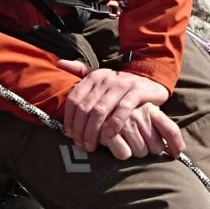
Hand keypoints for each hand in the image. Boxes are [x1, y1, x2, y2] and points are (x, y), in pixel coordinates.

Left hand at [57, 60, 177, 158]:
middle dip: (80, 130)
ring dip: (93, 131)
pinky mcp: (137, 91)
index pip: (74, 99)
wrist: (150, 79)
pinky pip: (123, 109)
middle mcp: (105, 79)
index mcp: (93, 76)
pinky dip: (114, 124)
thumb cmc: (120, 86)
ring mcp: (121, 84)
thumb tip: (59, 63)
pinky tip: (109, 136)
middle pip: (85, 108)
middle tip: (81, 145)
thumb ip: (80, 71)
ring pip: (100, 110)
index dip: (69, 119)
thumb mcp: (100, 77)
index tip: (69, 135)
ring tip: (92, 146)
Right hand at [109, 103, 184, 160]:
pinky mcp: (109, 131)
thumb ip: (161, 127)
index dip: (176, 145)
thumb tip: (179, 151)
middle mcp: (140, 114)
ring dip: (134, 152)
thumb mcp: (145, 113)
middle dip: (148, 150)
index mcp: (151, 109)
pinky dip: (121, 154)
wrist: (96, 105)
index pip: (170, 130)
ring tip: (126, 143)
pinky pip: (124, 154)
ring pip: (141, 152)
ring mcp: (125, 122)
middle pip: (156, 147)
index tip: (176, 154)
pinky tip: (116, 146)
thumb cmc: (126, 114)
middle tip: (138, 144)